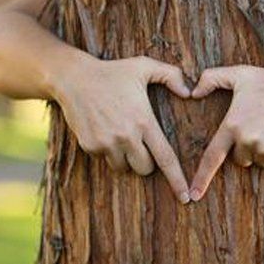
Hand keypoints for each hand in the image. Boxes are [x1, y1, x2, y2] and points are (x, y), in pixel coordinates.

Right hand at [53, 54, 191, 202]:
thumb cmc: (113, 71)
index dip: (177, 179)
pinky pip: (105, 159)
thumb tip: (190, 92)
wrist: (74, 78)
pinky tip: (104, 129)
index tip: (186, 198)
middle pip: (145, 169)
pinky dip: (108, 150)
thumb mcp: (144, 66)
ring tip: (121, 133)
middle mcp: (126, 136)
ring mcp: (106, 143)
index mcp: (143, 121)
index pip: (165, 158)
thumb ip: (171, 75)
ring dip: (126, 157)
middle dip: (147, 161)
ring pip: (124, 167)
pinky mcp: (90, 146)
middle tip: (140, 141)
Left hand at [188, 64, 263, 200]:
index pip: (212, 156)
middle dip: (248, 146)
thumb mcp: (240, 74)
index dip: (201, 177)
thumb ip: (212, 78)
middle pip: (240, 158)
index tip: (193, 195)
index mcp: (232, 124)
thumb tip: (192, 93)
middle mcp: (246, 139)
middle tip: (262, 123)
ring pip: (259, 161)